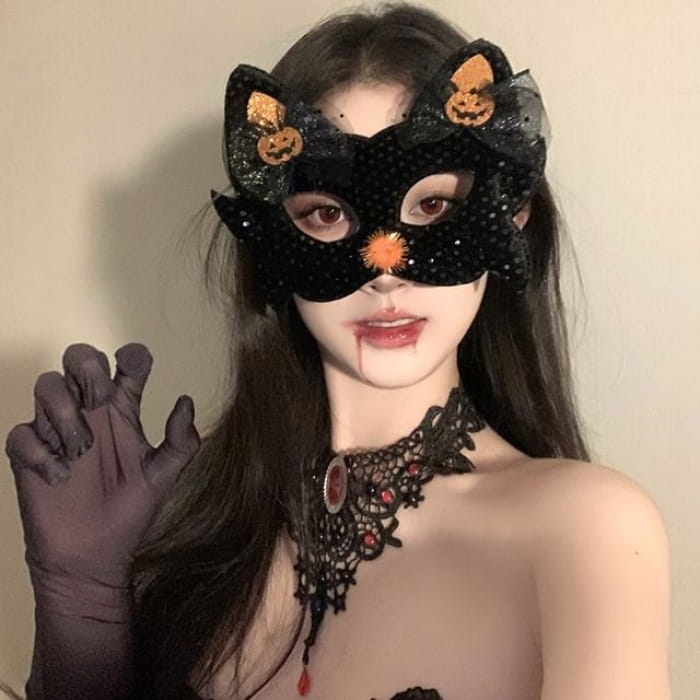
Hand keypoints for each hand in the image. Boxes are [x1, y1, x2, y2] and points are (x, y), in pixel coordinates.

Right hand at [5, 343, 199, 594]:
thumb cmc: (130, 513)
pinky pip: (21, 433)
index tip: (133, 364)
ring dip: (63, 410)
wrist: (93, 558)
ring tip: (81, 450)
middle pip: (80, 358)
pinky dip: (39, 451)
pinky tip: (59, 476)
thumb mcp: (163, 477)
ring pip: (47, 384)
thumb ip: (180, 442)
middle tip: (99, 400)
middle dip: (88, 367)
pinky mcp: (28, 456)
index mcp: (123, 411)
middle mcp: (90, 412)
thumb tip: (186, 401)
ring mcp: (57, 431)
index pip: (126, 365)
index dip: (131, 354)